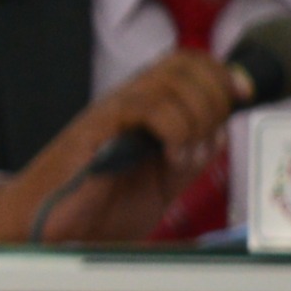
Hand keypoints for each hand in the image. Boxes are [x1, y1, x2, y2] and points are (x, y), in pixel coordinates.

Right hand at [0, 47, 244, 245]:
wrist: (49, 228)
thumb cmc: (99, 207)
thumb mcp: (163, 183)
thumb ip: (190, 157)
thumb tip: (220, 132)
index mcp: (145, 108)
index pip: (188, 62)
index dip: (221, 73)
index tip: (240, 98)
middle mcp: (128, 101)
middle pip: (186, 64)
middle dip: (215, 97)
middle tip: (209, 136)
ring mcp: (112, 112)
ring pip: (171, 82)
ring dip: (196, 117)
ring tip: (184, 152)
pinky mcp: (97, 128)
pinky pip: (145, 108)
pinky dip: (174, 128)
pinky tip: (170, 154)